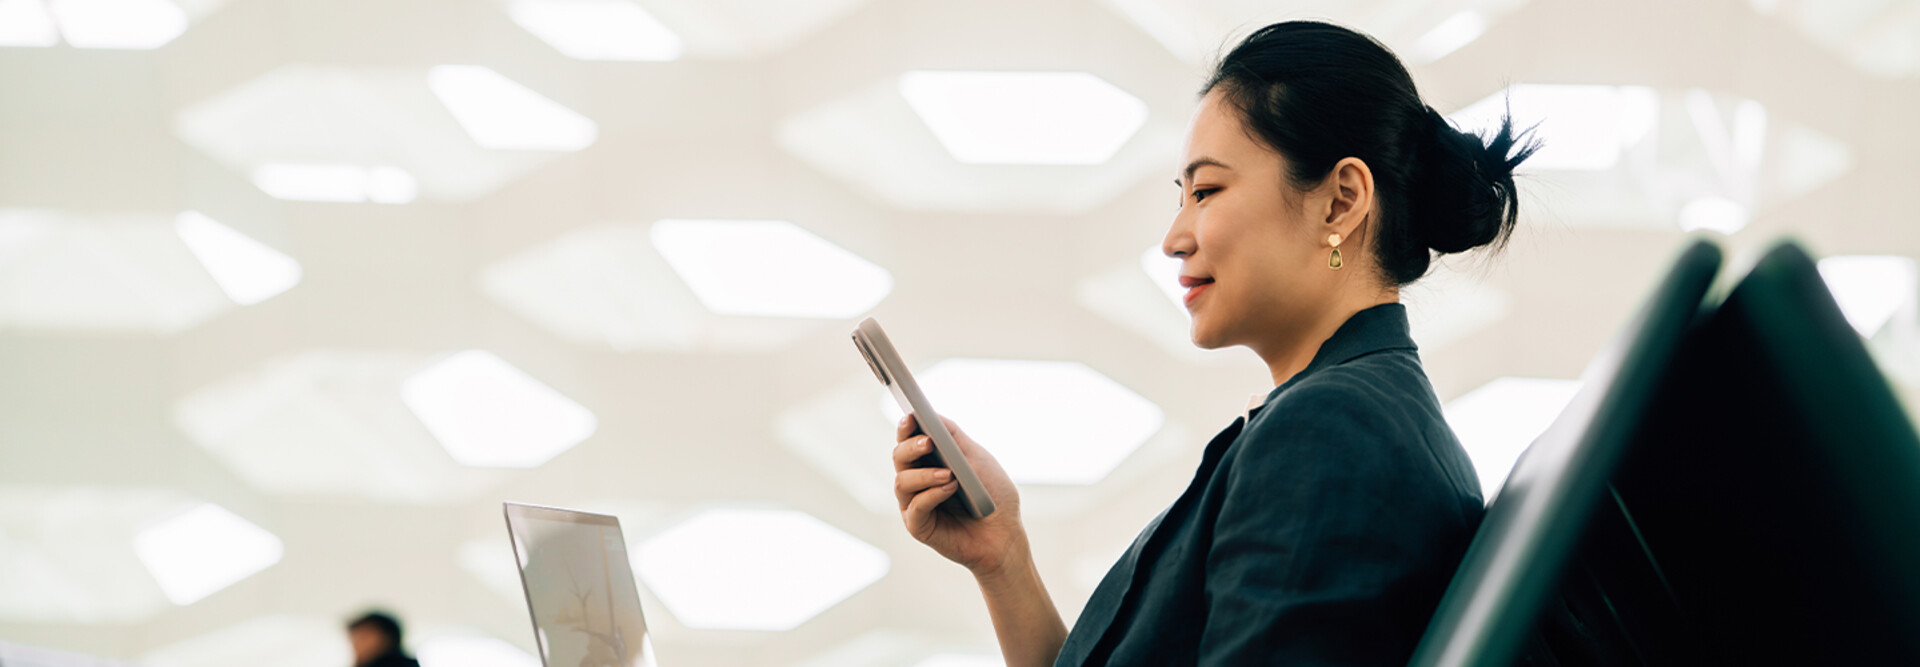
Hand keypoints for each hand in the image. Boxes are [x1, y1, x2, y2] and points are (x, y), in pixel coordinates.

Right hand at [893, 413, 1027, 576]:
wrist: (1005, 534)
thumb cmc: (992, 495)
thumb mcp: (978, 459)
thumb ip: (955, 438)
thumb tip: (932, 415)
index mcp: (930, 461)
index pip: (909, 439)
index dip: (906, 427)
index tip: (911, 415)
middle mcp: (918, 480)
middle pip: (899, 457)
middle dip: (910, 447)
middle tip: (927, 442)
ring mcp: (915, 503)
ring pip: (902, 482)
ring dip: (924, 474)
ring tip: (948, 474)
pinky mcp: (919, 526)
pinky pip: (915, 507)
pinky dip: (932, 495)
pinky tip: (949, 488)